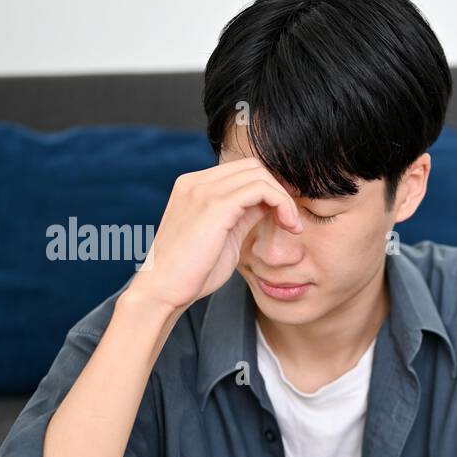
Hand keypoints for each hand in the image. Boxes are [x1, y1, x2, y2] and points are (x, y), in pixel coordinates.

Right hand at [128, 157, 303, 311]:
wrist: (164, 291)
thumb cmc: (193, 272)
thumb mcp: (224, 236)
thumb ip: (242, 215)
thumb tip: (268, 204)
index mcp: (194, 186)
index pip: (242, 170)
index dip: (270, 188)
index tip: (286, 213)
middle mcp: (196, 182)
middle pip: (253, 166)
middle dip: (279, 190)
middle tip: (292, 219)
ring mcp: (203, 190)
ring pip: (260, 175)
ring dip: (284, 198)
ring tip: (292, 226)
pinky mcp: (215, 206)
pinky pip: (260, 190)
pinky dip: (281, 203)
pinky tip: (288, 225)